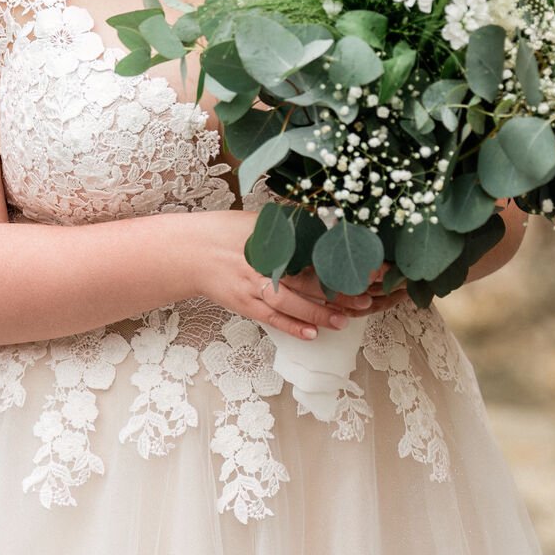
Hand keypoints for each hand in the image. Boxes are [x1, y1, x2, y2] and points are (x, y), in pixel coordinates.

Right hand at [194, 214, 400, 339]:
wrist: (189, 252)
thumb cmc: (225, 231)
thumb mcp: (259, 220)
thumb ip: (291, 224)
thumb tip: (326, 221)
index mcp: (270, 238)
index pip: (314, 249)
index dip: (340, 258)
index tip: (365, 264)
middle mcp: (263, 262)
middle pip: (307, 278)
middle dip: (338, 288)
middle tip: (366, 296)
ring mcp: (252, 285)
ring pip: (290, 302)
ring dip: (319, 313)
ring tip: (344, 320)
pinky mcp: (244, 304)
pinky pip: (271, 318)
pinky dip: (292, 326)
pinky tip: (312, 333)